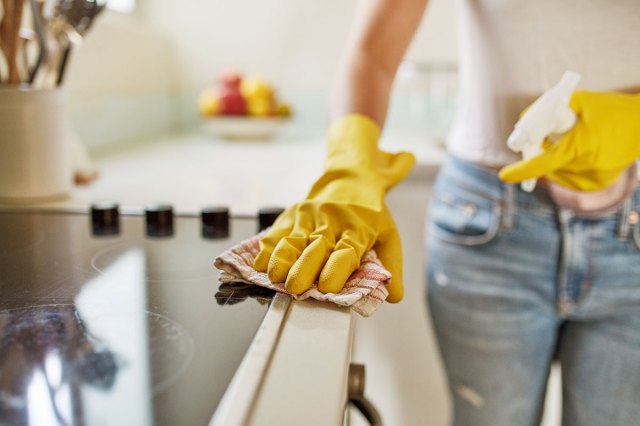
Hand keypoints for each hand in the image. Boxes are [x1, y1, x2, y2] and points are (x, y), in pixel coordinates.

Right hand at [253, 115, 414, 301]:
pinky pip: (276, 233)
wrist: (350, 177)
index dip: (336, 269)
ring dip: (281, 259)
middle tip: (296, 288)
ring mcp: (309, 216)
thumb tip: (394, 296)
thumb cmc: (369, 212)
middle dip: (304, 269)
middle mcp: (331, 221)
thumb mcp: (388, 234)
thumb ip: (390, 265)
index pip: (346, 251)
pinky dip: (266, 249)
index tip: (328, 287)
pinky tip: (260, 264)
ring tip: (275, 278)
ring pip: (292, 240)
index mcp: (357, 229)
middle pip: (315, 247)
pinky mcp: (292, 214)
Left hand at [499, 90, 639, 190]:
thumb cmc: (612, 109)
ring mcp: (592, 179)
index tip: (504, 176)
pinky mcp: (596, 184)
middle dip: (539, 152)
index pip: (544, 163)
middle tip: (543, 137)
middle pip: (547, 165)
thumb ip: (549, 109)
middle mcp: (587, 167)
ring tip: (573, 139)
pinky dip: (565, 164)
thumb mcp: (580, 101)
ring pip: (555, 171)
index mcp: (582, 146)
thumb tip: (525, 119)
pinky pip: (567, 176)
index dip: (522, 171)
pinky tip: (581, 150)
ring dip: (553, 158)